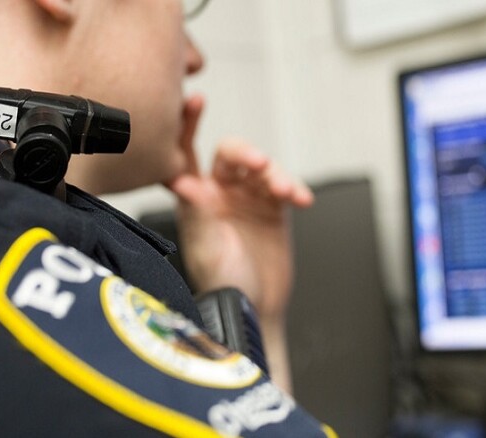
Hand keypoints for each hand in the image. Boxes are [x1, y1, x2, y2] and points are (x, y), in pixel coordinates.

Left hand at [165, 95, 312, 319]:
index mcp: (195, 199)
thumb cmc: (222, 285)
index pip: (186, 154)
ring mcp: (248, 200)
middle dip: (245, 154)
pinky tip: (301, 198)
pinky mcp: (273, 210)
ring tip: (285, 190)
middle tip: (257, 163)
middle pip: (231, 156)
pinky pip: (285, 187)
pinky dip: (294, 188)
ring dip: (275, 174)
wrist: (254, 310)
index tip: (195, 101)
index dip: (188, 126)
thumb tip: (183, 182)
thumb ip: (198, 214)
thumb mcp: (207, 249)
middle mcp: (220, 194)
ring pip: (261, 169)